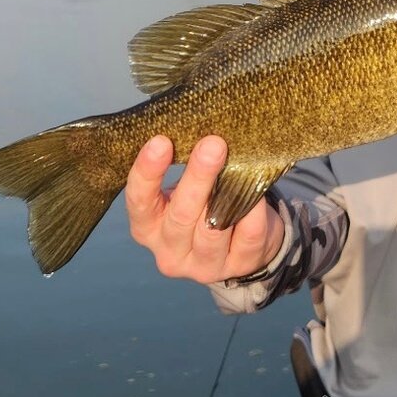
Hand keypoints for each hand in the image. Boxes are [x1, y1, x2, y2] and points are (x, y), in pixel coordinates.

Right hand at [125, 135, 284, 282]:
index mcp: (148, 227)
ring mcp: (203, 266)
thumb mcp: (186, 189)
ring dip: (226, 194)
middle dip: (197, 178)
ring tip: (239, 165)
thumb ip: (186, 167)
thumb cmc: (206, 203)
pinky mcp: (238, 266)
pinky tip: (257, 190)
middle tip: (212, 145)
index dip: (148, 172)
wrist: (243, 241)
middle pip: (180, 216)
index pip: (139, 201)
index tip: (161, 141)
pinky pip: (247, 233)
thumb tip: (200, 130)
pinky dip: (253, 210)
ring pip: (213, 230)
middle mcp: (169, 251)